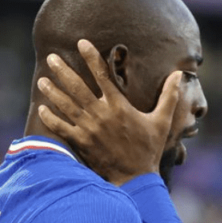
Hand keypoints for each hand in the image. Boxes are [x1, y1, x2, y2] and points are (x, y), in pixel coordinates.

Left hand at [37, 39, 182, 185]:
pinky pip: (62, 128)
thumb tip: (180, 75)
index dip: (91, 57)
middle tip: (51, 58)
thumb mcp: (162, 121)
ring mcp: (89, 129)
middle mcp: (101, 114)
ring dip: (53, 92)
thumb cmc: (149, 150)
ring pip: (66, 106)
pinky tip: (41, 109)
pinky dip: (51, 118)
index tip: (81, 43)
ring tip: (42, 79)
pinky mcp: (81, 144)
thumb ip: (169, 96)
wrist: (135, 179)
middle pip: (78, 87)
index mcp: (119, 106)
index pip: (103, 75)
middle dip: (63, 71)